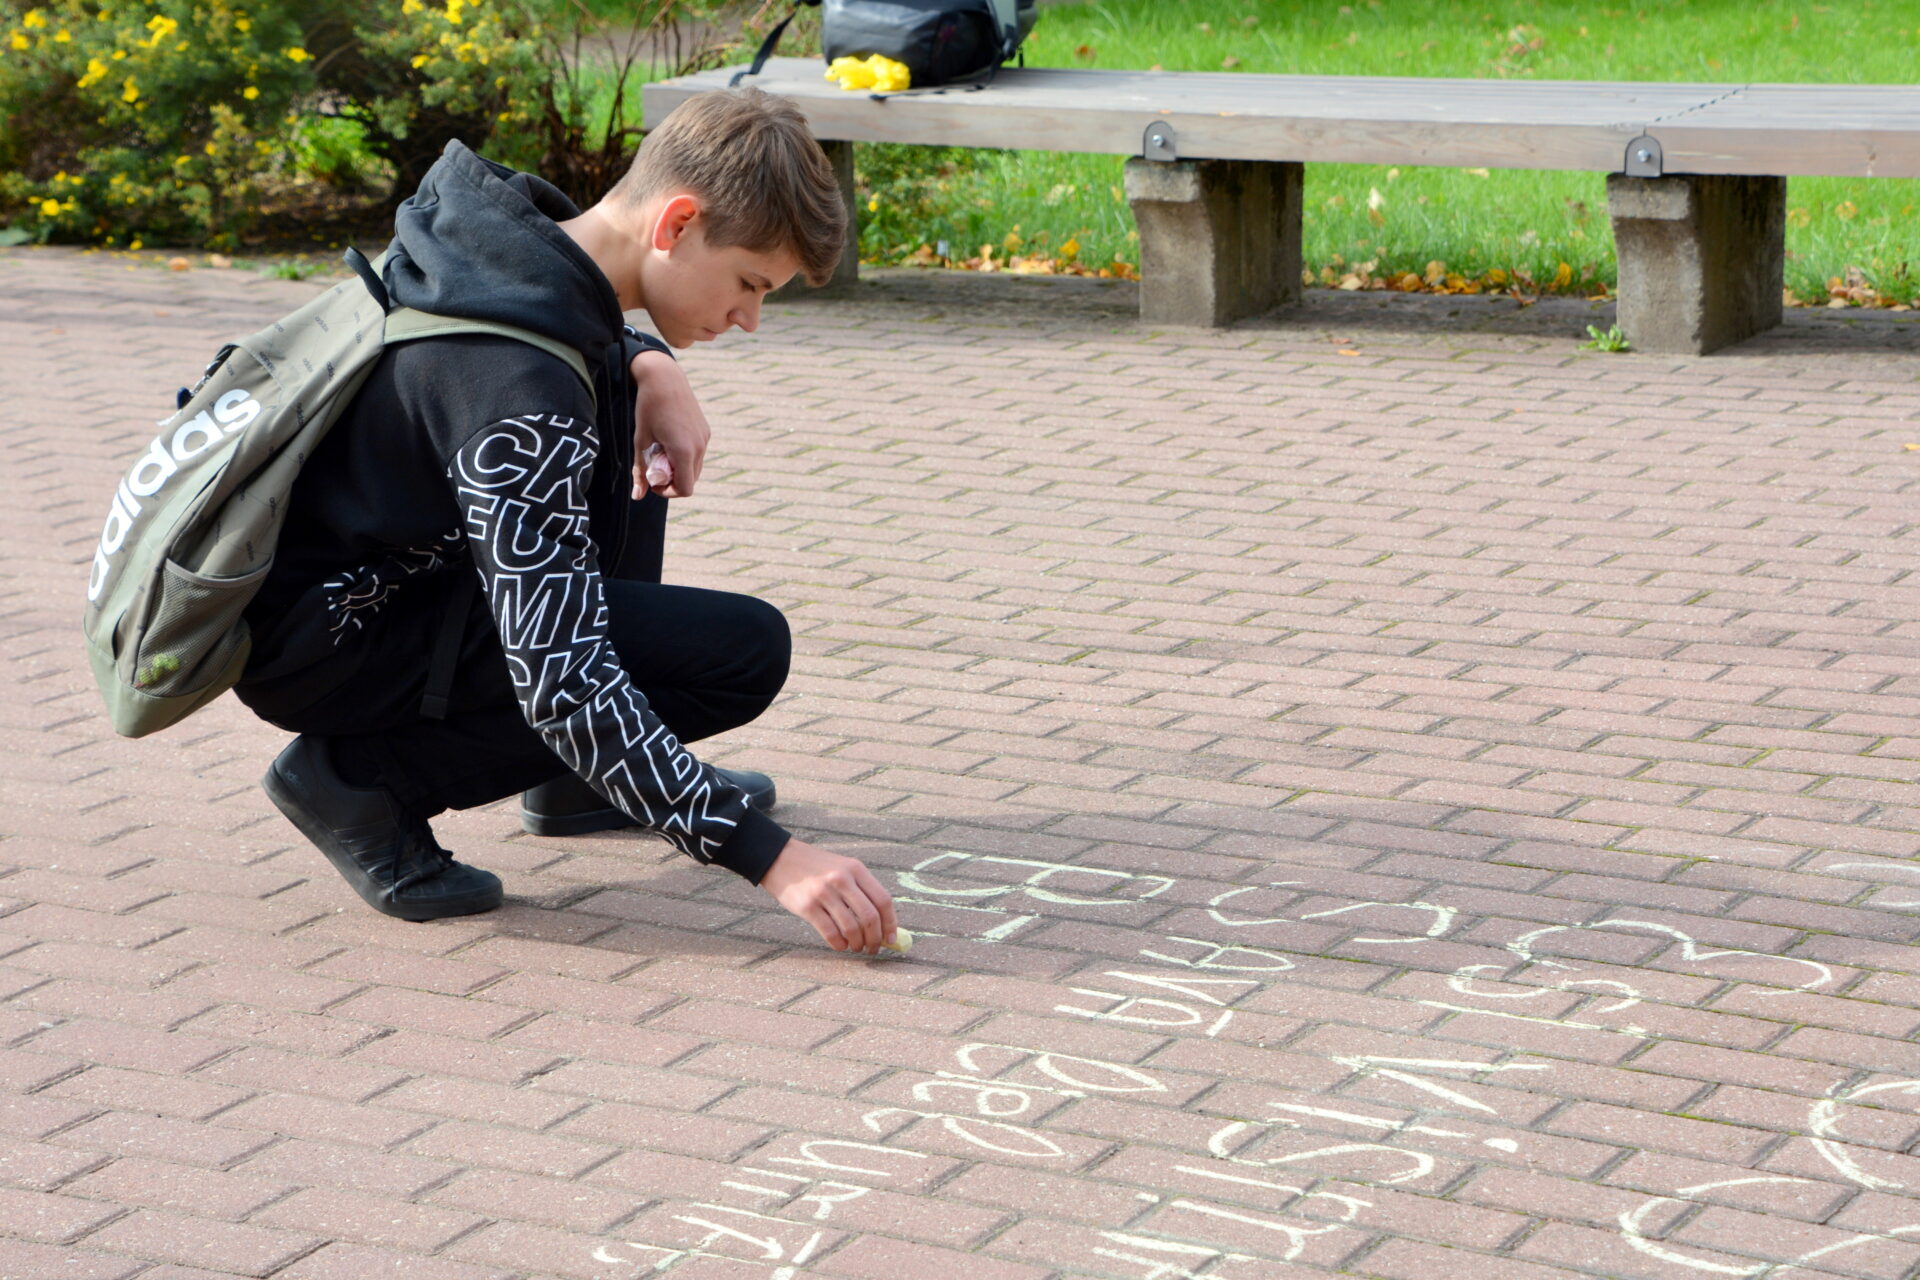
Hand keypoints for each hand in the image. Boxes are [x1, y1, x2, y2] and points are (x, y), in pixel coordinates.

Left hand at [630, 348, 708, 498]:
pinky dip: (685, 456)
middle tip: (654, 467)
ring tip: (661, 453)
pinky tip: (669, 441)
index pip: (685, 489)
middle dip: (672, 480)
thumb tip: (637, 496)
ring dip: (679, 468)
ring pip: (695, 468)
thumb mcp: (640, 441)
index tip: (653, 481)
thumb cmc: (648, 408)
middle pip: (691, 481)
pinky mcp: (705, 430)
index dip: (668, 492)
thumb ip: (640, 471)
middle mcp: (699, 446)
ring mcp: (705, 438)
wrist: (664, 377)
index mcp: (684, 451)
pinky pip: (697, 453)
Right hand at [760, 837, 898, 954]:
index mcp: (856, 869)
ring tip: (856, 947)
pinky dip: (840, 945)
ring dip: (857, 944)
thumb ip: (862, 892)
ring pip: (851, 928)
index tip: (891, 939)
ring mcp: (824, 893)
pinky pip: (831, 934)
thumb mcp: (843, 869)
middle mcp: (842, 879)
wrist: (780, 859)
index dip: (891, 923)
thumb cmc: (817, 869)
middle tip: (874, 948)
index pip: (883, 900)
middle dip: (876, 939)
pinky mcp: (807, 907)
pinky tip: (840, 945)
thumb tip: (883, 927)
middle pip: (870, 917)